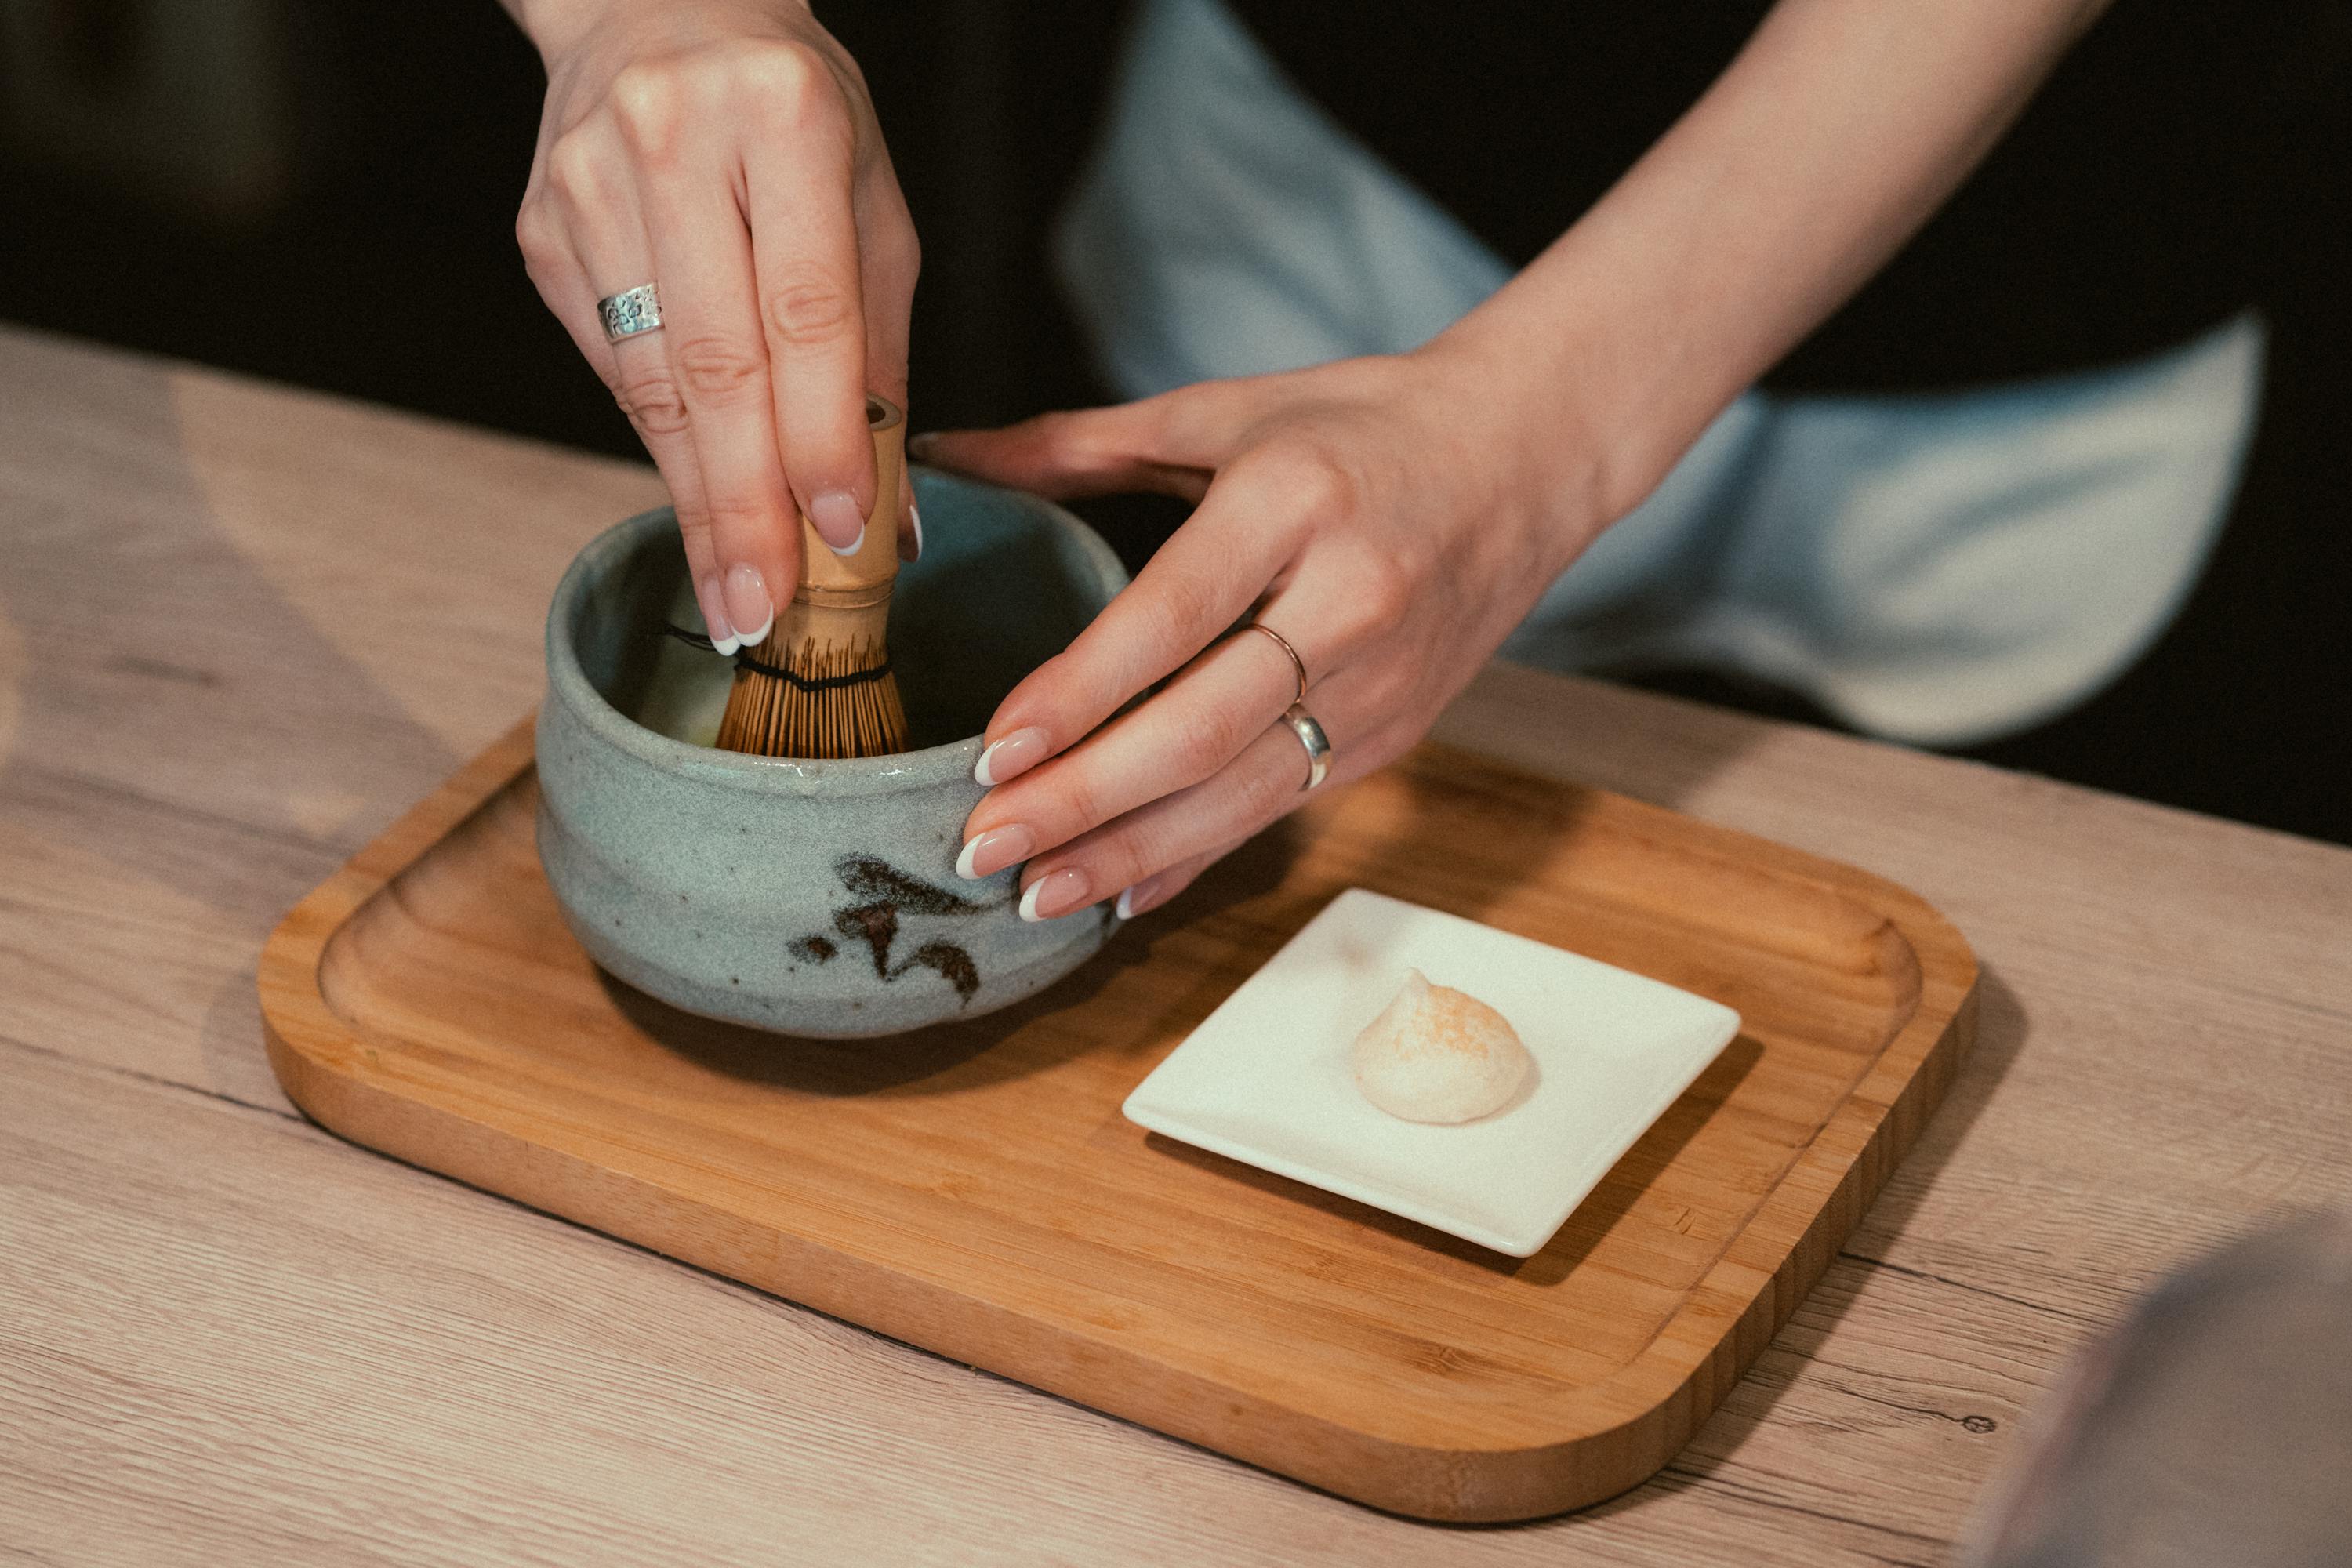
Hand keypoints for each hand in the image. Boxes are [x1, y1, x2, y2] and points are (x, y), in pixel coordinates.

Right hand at [512, 0, 918, 653]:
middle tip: (765, 611)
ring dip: (696, 500)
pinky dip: (662, 446)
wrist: (658, 10)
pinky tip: (697, 503)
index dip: (820, 435)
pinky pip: (612, 366)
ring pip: (650, 380)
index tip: (839, 536)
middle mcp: (672, 139)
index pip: (805, 311)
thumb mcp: (872, 204)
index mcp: (784, 116)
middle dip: (744, 505)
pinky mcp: (543, 230)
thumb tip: (888, 509)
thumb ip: (881, 352)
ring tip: (734, 591)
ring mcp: (588, 184)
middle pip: (713, 362)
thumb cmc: (794, 117)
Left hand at [919, 343, 1616, 920]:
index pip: (1172, 615)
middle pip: (1203, 727)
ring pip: (1244, 791)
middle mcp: (1349, 598)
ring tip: (1035, 892)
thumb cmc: (1364, 424)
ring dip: (1131, 852)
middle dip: (1084, 800)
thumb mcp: (1226, 411)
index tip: (994, 749)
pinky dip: (1197, 855)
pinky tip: (1123, 891)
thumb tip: (946, 452)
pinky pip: (1283, 807)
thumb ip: (1080, 442)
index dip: (1081, 693)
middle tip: (982, 844)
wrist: (1532, 455)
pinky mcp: (1398, 731)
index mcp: (1297, 500)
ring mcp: (1383, 679)